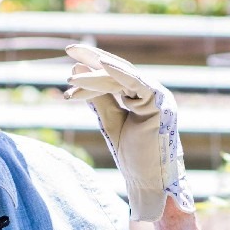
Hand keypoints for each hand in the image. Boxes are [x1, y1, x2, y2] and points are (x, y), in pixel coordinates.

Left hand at [63, 43, 193, 222]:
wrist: (147, 181)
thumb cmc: (133, 156)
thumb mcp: (111, 121)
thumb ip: (100, 98)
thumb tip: (79, 72)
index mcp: (144, 96)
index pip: (116, 75)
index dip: (94, 65)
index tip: (72, 58)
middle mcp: (153, 93)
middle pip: (119, 70)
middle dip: (94, 58)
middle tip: (70, 48)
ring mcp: (159, 97)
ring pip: (122, 78)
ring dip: (96, 76)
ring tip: (72, 77)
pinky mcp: (159, 103)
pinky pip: (136, 83)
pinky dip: (119, 73)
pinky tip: (101, 65)